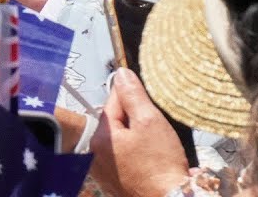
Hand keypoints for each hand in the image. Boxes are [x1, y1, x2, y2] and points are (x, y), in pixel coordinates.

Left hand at [89, 68, 189, 196]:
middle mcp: (96, 154)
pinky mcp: (116, 181)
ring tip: (155, 146)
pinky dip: (138, 154)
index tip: (146, 97)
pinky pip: (125, 158)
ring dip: (137, 137)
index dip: (132, 97)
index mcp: (100, 137)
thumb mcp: (150, 121)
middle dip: (136, 120)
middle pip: (117, 122)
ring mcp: (105, 170)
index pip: (113, 102)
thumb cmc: (160, 167)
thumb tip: (122, 75)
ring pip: (122, 140)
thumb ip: (133, 95)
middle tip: (155, 129)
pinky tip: (152, 159)